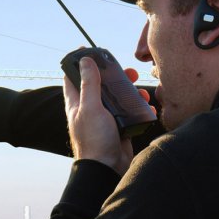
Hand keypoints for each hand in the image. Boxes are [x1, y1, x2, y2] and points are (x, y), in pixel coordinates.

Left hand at [63, 57, 133, 174]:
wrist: (108, 168)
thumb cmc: (94, 139)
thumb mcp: (90, 107)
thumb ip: (89, 84)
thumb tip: (85, 60)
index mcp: (77, 103)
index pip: (72, 78)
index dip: (78, 63)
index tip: (88, 50)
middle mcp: (90, 109)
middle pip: (100, 85)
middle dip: (112, 75)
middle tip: (125, 69)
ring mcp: (105, 118)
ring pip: (117, 97)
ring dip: (128, 90)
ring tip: (139, 87)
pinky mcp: (120, 127)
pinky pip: (130, 112)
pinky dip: (138, 107)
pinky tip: (146, 104)